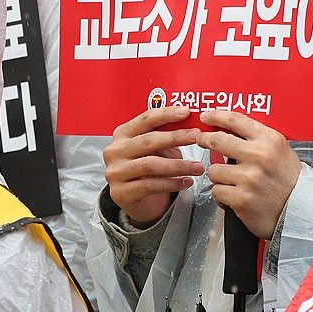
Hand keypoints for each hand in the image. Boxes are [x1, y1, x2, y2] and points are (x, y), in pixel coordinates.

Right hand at [104, 106, 204, 227]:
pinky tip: (186, 182)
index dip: (165, 114)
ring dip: (178, 165)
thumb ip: (167, 138)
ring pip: (149, 165)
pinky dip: (172, 183)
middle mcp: (115, 151)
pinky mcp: (121, 193)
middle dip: (175, 137)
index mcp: (122, 134)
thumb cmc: (146, 169)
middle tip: (196, 137)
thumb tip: (191, 128)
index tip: (186, 112)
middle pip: (147, 141)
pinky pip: (150, 186)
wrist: (134, 199)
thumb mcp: (155, 150)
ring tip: (197, 167)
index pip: (144, 119)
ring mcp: (116, 172)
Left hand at [195, 110, 301, 239]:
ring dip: (219, 176)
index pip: (235, 120)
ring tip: (232, 181)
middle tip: (202, 140)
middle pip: (217, 140)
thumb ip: (257, 139)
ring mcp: (250, 178)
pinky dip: (223, 195)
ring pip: (214, 170)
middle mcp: (260, 156)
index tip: (206, 117)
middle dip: (204, 140)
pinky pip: (217, 191)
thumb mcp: (280, 151)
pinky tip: (234, 196)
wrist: (302, 211)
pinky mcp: (241, 199)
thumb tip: (227, 128)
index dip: (215, 116)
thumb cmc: (289, 181)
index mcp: (270, 141)